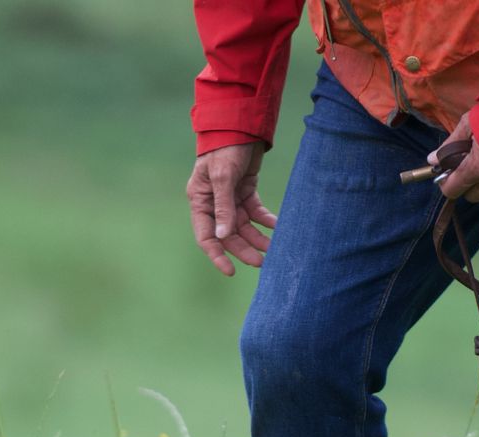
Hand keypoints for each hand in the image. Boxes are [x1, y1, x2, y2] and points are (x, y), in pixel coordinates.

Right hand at [187, 142, 278, 275]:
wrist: (241, 124)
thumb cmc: (224, 148)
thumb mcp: (223, 177)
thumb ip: (223, 207)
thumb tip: (223, 236)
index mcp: (200, 200)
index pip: (206, 236)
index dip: (217, 255)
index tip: (231, 271)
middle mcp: (214, 202)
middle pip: (228, 235)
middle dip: (244, 249)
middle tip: (262, 262)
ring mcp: (230, 197)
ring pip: (244, 226)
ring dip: (257, 237)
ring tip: (273, 248)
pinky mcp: (246, 190)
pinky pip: (256, 212)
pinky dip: (266, 220)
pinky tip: (277, 226)